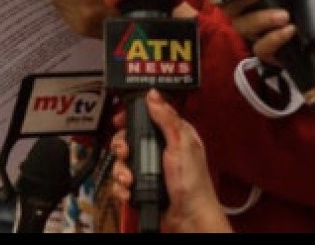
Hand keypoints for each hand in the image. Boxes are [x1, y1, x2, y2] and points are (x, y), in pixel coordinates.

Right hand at [109, 90, 230, 232]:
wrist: (189, 218)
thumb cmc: (193, 183)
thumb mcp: (182, 144)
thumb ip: (167, 119)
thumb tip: (154, 96)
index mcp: (173, 134)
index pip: (146, 116)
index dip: (130, 117)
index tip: (120, 120)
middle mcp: (159, 150)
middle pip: (128, 138)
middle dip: (122, 146)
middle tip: (126, 152)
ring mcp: (149, 168)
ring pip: (122, 161)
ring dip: (121, 170)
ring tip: (129, 178)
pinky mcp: (141, 185)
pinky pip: (121, 182)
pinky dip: (121, 187)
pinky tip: (129, 191)